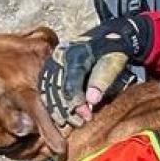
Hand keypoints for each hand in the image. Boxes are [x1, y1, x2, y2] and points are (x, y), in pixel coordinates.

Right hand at [38, 15, 152, 126]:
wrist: (107, 37)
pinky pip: (46, 85)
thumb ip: (102, 80)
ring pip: (48, 87)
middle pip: (58, 87)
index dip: (78, 101)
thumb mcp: (114, 63)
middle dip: (66, 108)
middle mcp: (60, 56)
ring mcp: (54, 60)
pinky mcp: (51, 65)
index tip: (86, 116)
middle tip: (78, 123)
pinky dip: (50, 100)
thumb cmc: (113, 51)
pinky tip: (58, 113)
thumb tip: (91, 100)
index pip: (72, 82)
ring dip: (57, 107)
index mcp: (76, 54)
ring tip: (67, 122)